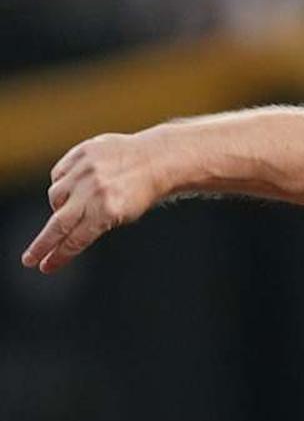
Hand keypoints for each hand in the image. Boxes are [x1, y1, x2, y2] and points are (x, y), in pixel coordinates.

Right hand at [22, 131, 168, 272]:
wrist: (157, 159)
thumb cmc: (143, 190)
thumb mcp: (127, 215)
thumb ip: (96, 224)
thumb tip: (68, 235)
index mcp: (109, 210)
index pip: (77, 239)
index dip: (59, 255)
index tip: (45, 266)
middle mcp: (95, 191)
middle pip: (59, 224)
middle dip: (43, 244)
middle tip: (29, 258)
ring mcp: (86, 171)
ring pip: (55, 196)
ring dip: (59, 208)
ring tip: (73, 209)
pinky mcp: (81, 154)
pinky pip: (59, 175)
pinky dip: (62, 185)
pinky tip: (74, 189)